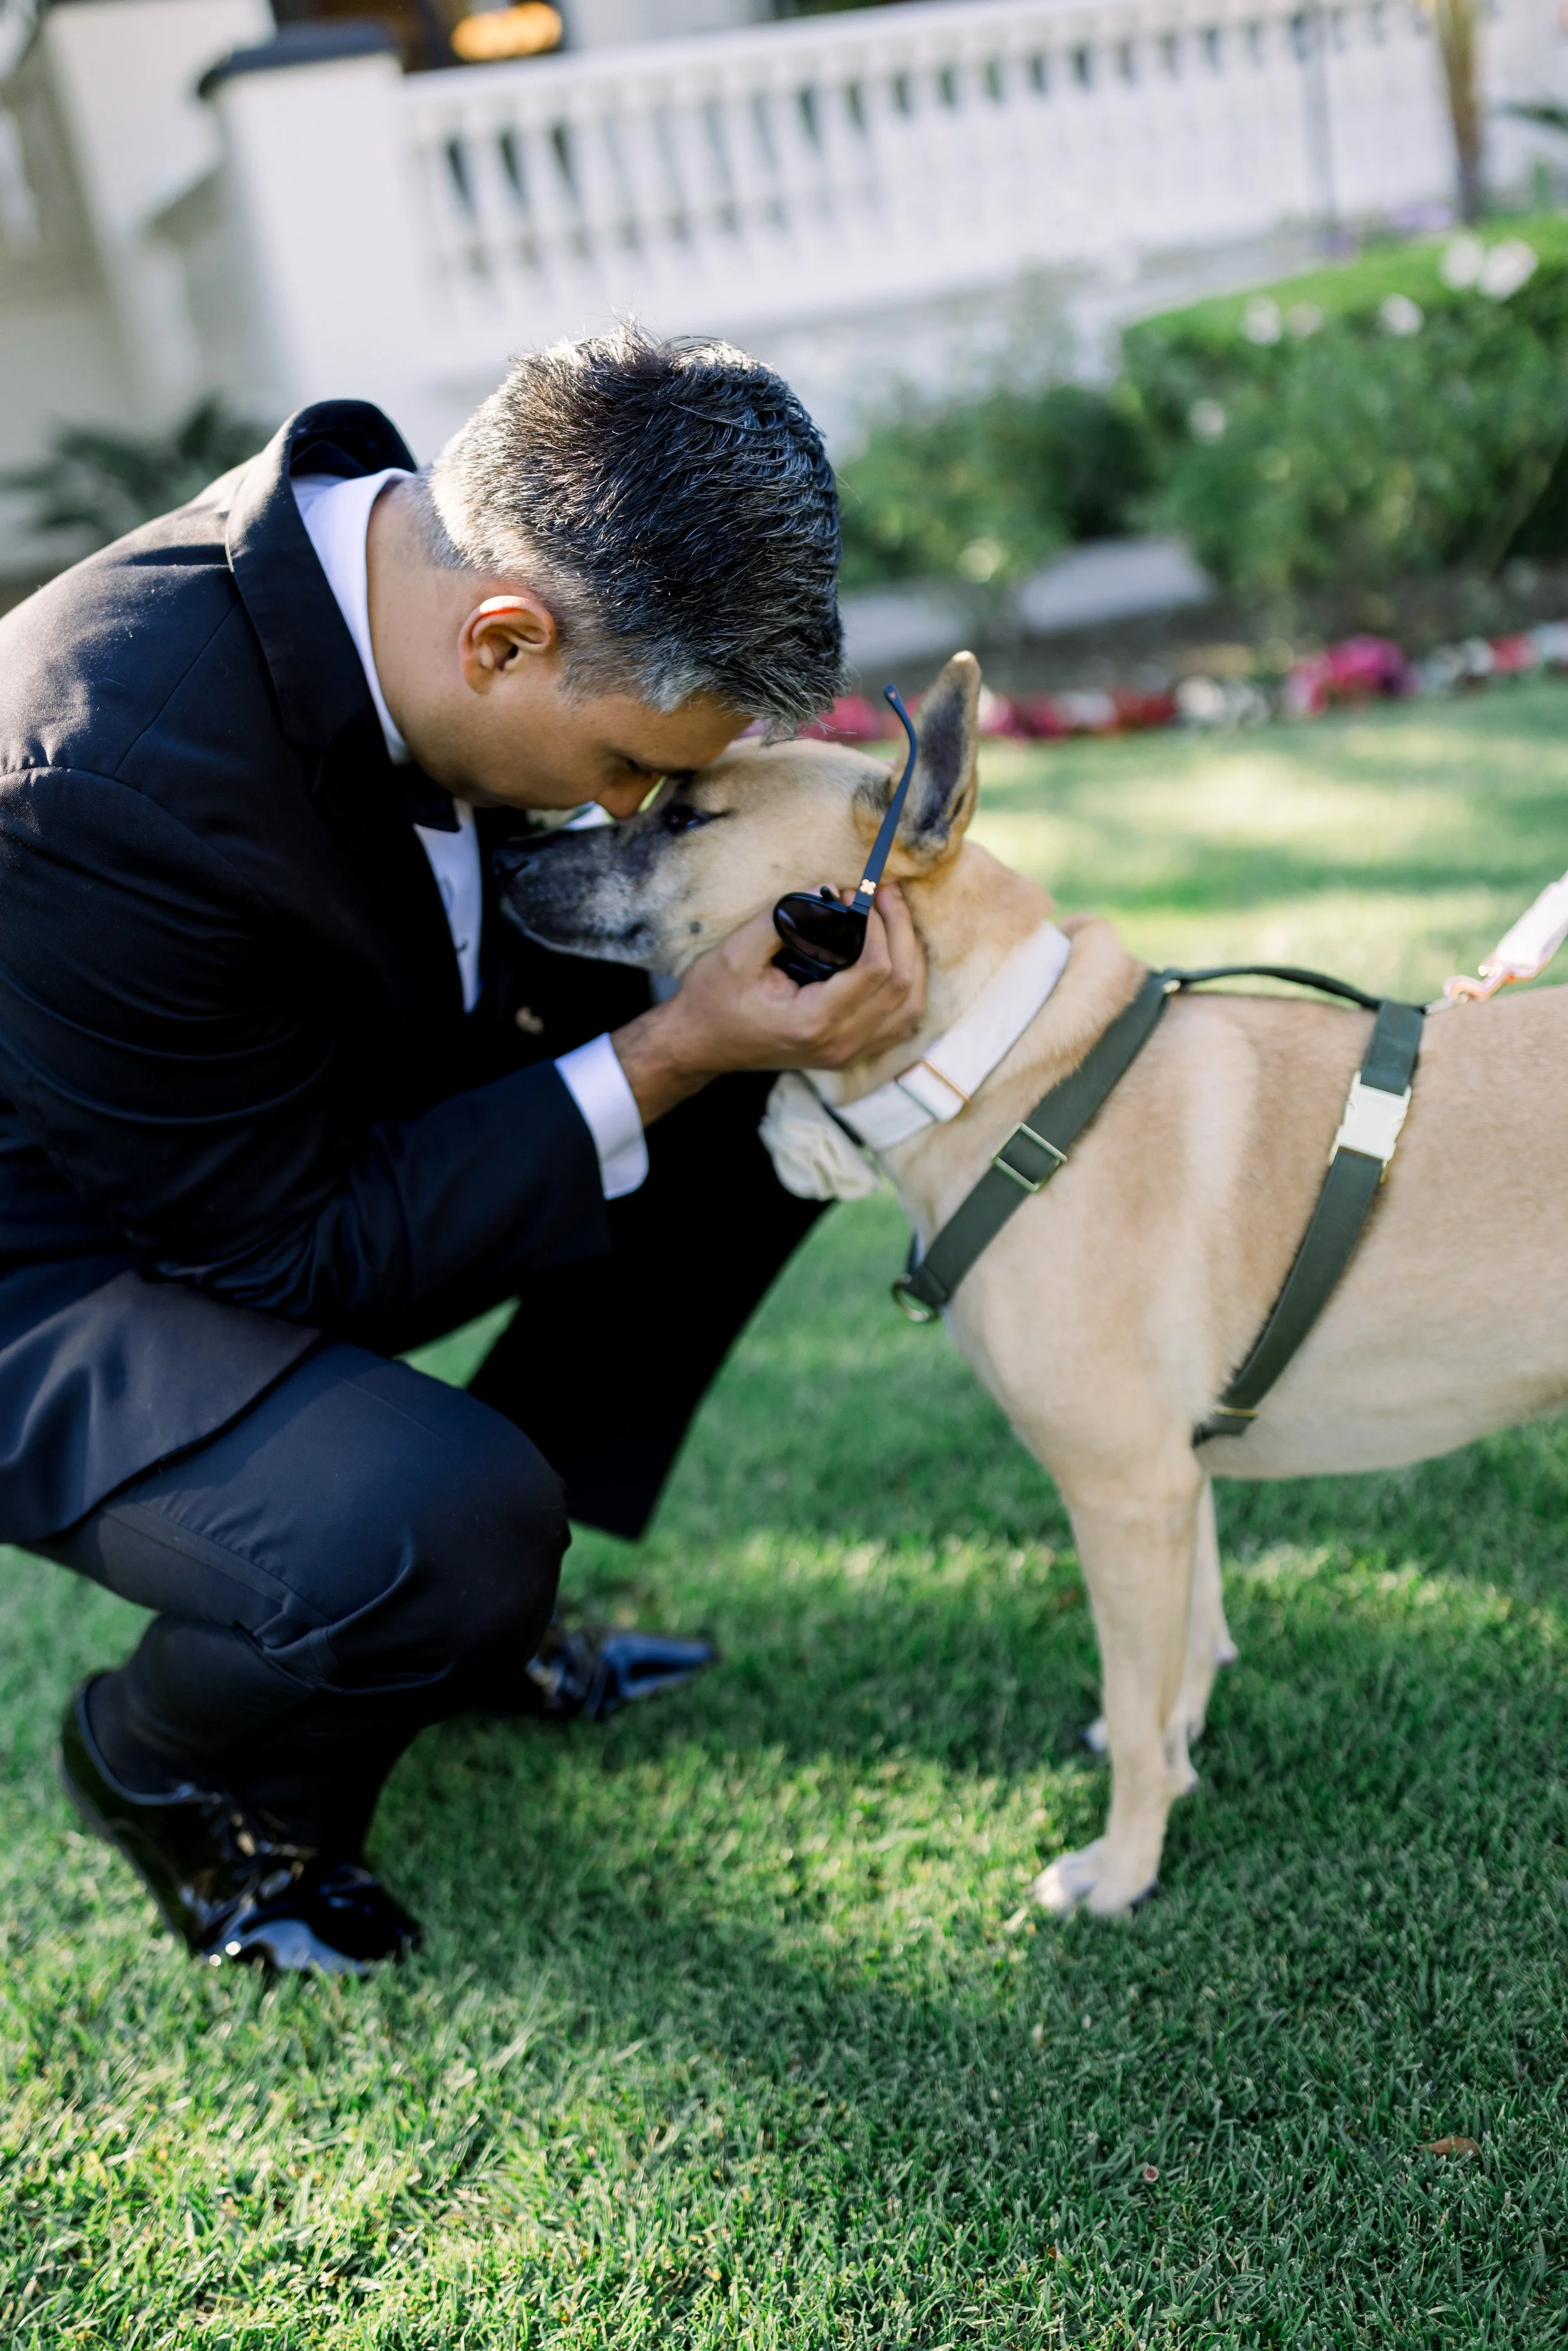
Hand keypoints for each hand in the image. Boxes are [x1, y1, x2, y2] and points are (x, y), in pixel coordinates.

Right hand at [609, 883, 926, 1127]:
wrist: (699, 1044)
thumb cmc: (713, 998)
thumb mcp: (735, 951)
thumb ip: (784, 918)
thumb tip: (827, 888)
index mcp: (813, 1022)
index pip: (875, 969)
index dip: (877, 924)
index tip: (858, 894)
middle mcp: (839, 1044)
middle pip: (902, 985)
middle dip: (900, 931)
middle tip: (885, 893)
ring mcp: (848, 1053)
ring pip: (910, 1006)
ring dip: (911, 957)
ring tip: (894, 918)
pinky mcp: (850, 1052)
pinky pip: (900, 1022)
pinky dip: (907, 986)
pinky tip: (895, 955)